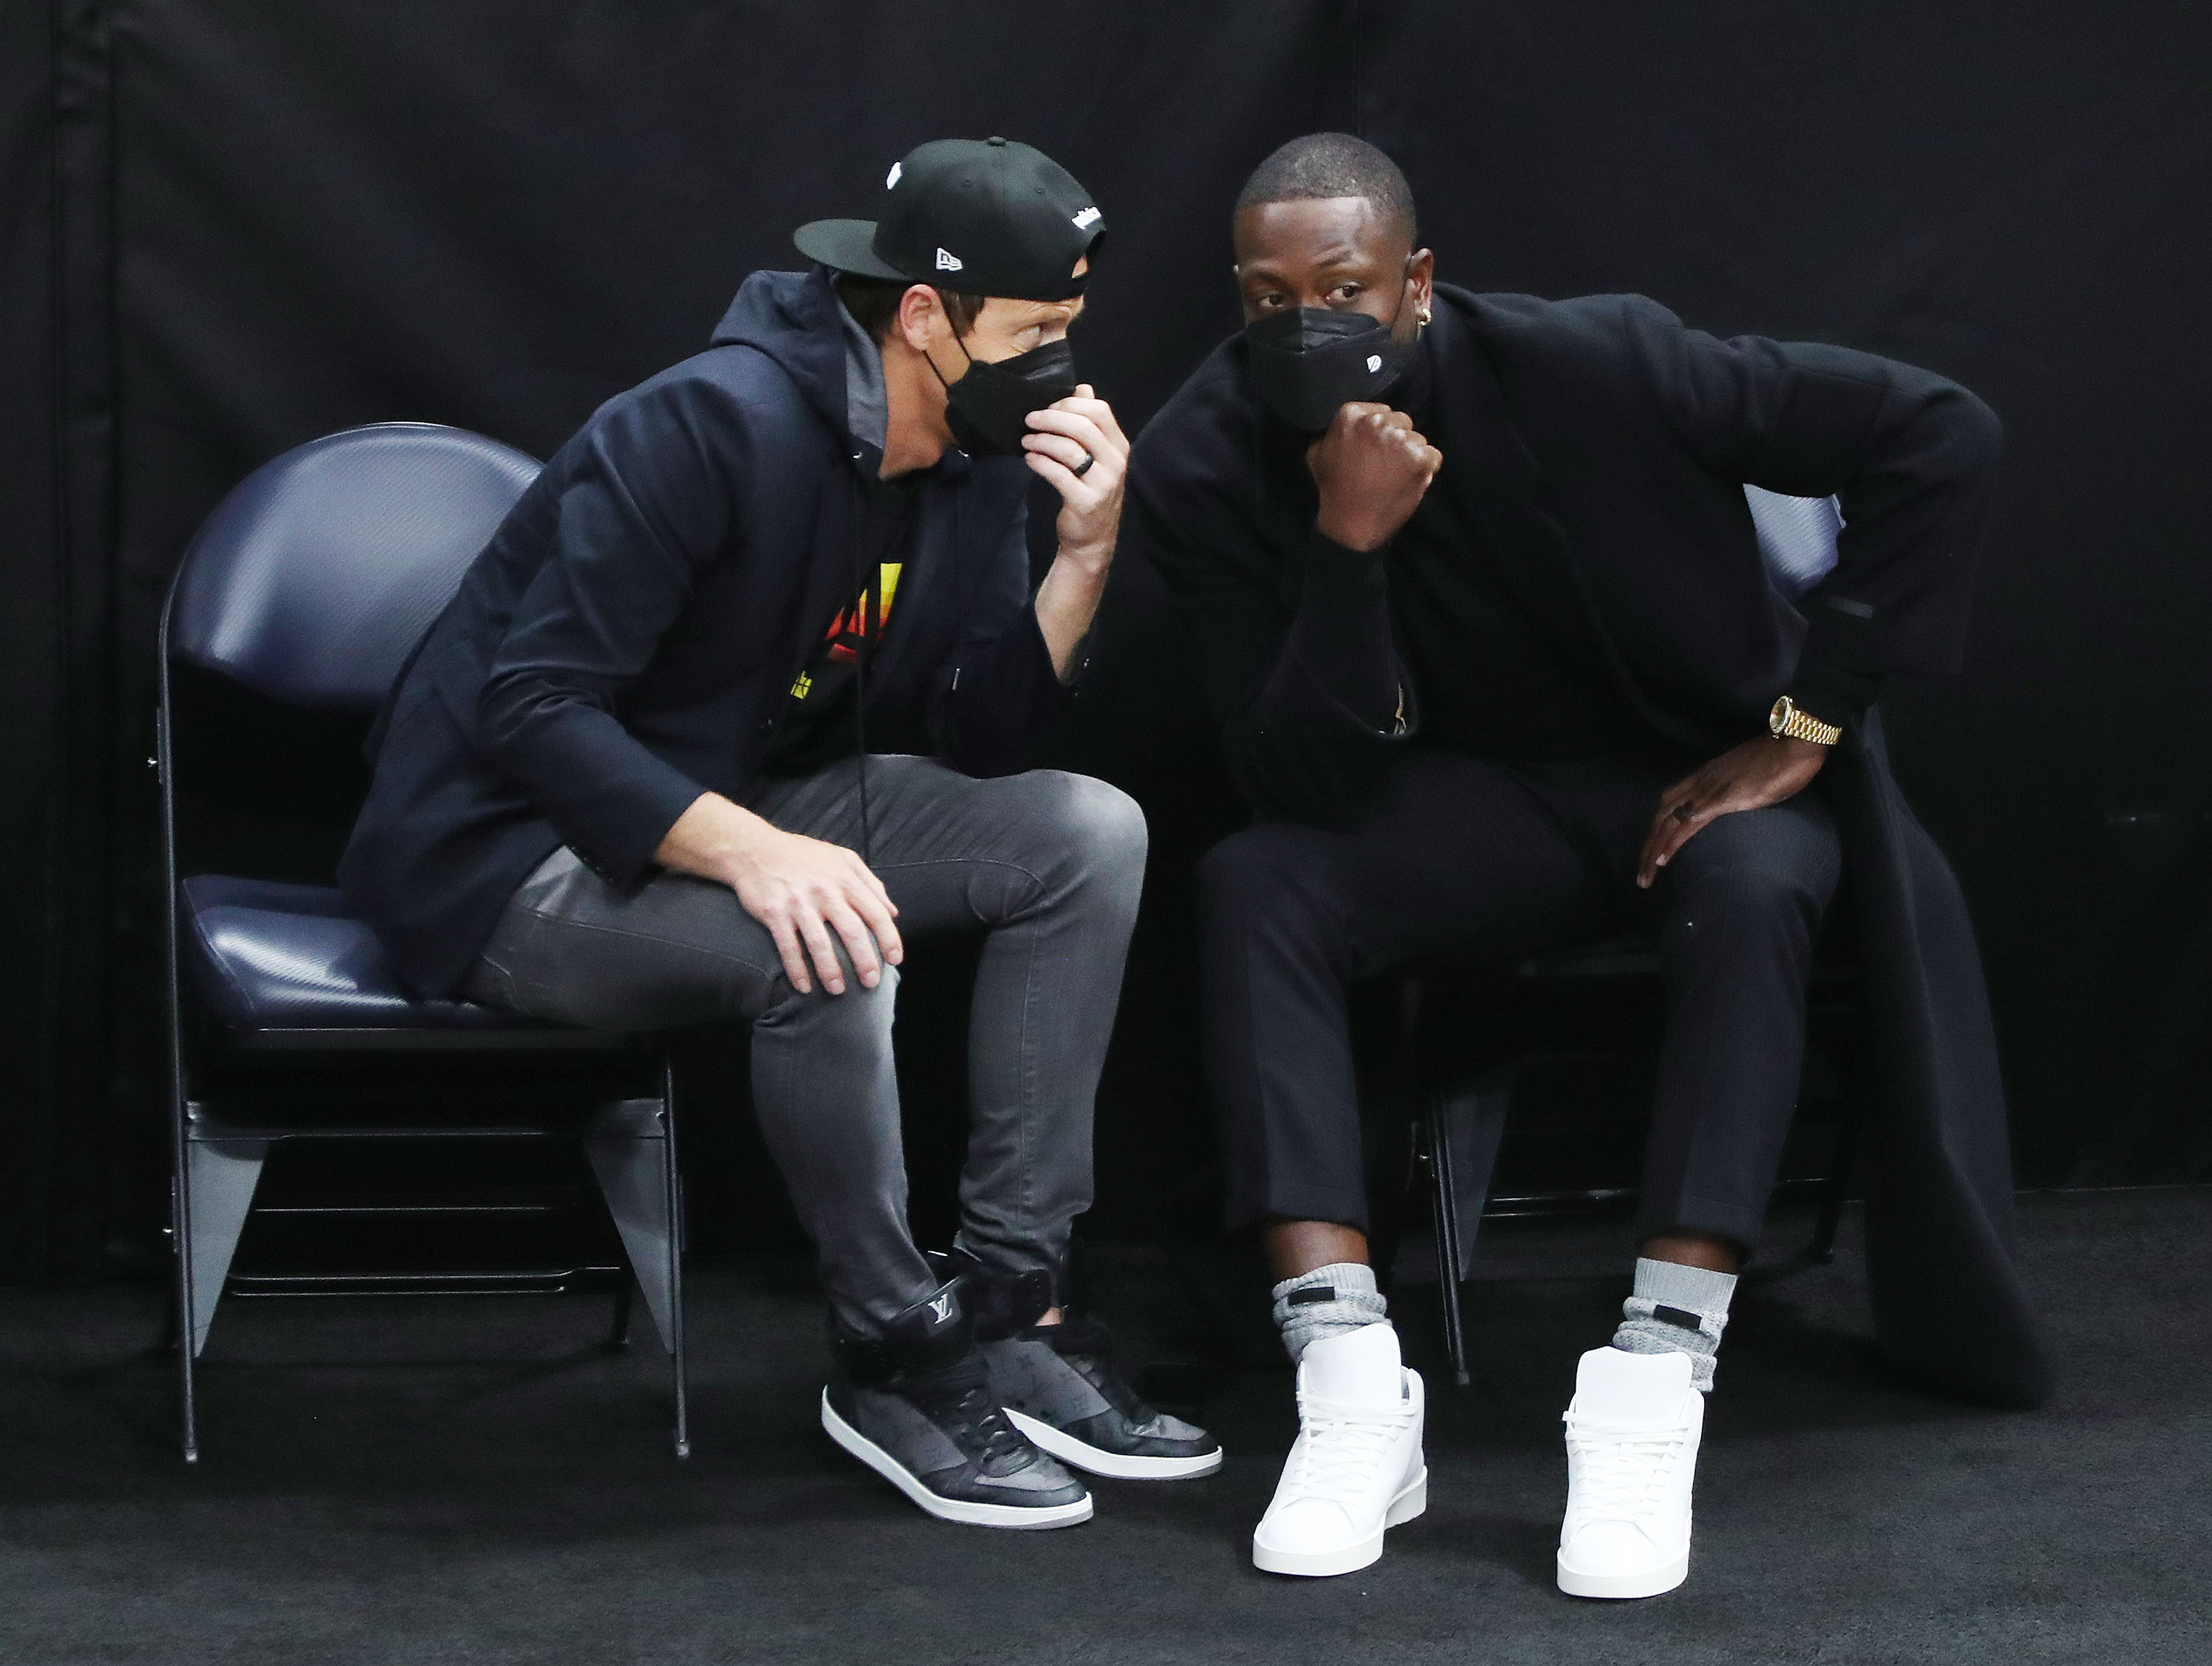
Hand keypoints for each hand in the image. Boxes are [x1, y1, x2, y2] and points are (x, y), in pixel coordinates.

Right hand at [654, 793, 901, 993]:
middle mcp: (824, 890)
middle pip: (852, 931)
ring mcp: (798, 902)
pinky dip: (797, 970)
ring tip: (838, 991)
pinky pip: (788, 947)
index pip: (875, 912)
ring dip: (831, 971)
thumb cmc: (804, 856)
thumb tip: (893, 912)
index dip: (888, 938)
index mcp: (844, 878)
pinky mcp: (774, 912)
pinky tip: (805, 987)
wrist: (755, 849)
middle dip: (865, 961)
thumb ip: (870, 883)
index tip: (895, 959)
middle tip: (871, 983)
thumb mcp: (842, 859)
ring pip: (820, 944)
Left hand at [1024, 385, 1127, 573]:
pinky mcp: (1085, 502)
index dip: (1071, 403)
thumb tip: (1083, 387)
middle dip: (1052, 418)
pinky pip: (1058, 474)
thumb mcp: (1097, 456)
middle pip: (1083, 426)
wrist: (1092, 539)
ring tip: (1026, 440)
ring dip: (1042, 440)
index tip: (1049, 407)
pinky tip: (1030, 459)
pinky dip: (1040, 462)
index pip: (1100, 411)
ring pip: (1069, 449)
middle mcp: (1115, 463)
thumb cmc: (1090, 491)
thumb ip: (1090, 423)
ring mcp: (1102, 484)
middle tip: (1030, 419)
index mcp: (1118, 447)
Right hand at [1307, 401, 1442, 551]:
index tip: (1375, 449)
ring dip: (1411, 456)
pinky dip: (1426, 469)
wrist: (1350, 525)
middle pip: (1402, 422)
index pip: (1382, 412)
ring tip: (1395, 477)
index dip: (1381, 432)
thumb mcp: (1317, 453)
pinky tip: (1408, 482)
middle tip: (1385, 464)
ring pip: (1418, 439)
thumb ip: (1333, 432)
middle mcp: (1376, 422)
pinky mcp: (1420, 458)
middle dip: (1397, 440)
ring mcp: (1400, 440)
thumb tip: (1347, 427)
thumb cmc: (1332, 491)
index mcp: (1351, 415)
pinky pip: (1433, 456)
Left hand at [1637, 736, 1827, 887]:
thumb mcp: (1747, 778)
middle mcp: (1700, 782)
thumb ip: (1733, 791)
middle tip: (1641, 876)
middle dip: (1648, 847)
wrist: (1794, 743)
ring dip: (1653, 851)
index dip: (1657, 829)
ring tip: (1646, 877)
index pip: (1669, 804)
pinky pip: (1689, 822)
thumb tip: (1731, 804)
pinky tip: (1663, 859)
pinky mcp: (1722, 799)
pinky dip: (1673, 842)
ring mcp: (1709, 790)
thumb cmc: (1779, 760)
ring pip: (1667, 822)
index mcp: (1704, 777)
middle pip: (1660, 817)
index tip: (1651, 853)